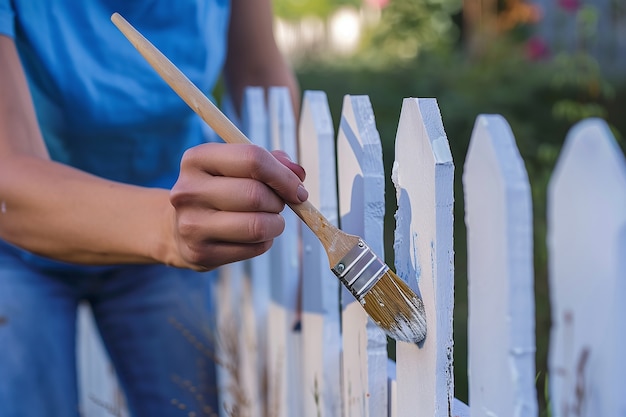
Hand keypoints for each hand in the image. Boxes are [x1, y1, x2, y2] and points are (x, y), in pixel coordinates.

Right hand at [169, 143, 306, 270]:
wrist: (179, 227)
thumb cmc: (219, 190)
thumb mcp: (236, 166)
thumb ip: (271, 162)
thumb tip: (298, 174)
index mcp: (197, 159)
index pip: (253, 159)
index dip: (283, 175)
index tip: (297, 188)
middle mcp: (188, 190)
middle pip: (256, 195)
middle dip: (278, 202)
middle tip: (276, 205)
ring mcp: (191, 224)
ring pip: (257, 226)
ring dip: (275, 224)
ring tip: (269, 220)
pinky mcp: (200, 253)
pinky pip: (253, 249)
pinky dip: (264, 242)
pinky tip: (253, 236)